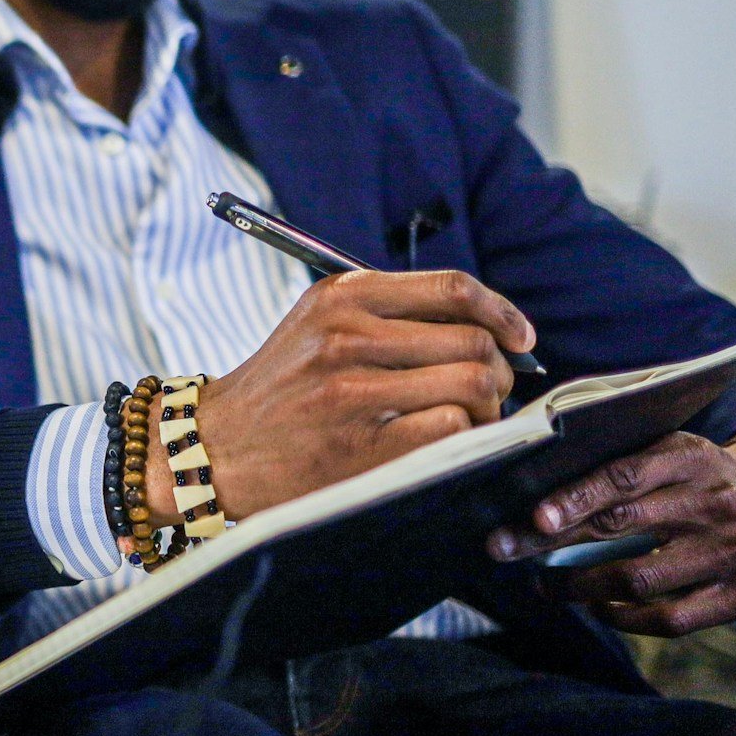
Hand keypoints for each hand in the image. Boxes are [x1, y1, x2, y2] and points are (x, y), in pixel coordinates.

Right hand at [186, 270, 531, 520]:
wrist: (215, 446)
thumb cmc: (282, 387)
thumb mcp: (318, 324)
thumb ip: (388, 313)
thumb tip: (488, 326)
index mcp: (341, 296)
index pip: (452, 289)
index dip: (502, 312)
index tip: (520, 338)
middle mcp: (346, 335)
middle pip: (472, 340)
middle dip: (499, 368)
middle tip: (490, 389)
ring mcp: (352, 391)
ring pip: (471, 383)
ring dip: (487, 406)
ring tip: (469, 417)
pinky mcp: (361, 443)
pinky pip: (452, 428)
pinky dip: (464, 435)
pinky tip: (446, 442)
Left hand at [487, 433, 735, 634]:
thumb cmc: (713, 477)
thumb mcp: (681, 452)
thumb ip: (627, 462)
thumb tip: (543, 479)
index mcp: (691, 459)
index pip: (625, 478)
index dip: (577, 497)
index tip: (535, 517)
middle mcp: (712, 505)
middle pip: (618, 526)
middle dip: (549, 540)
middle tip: (500, 547)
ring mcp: (729, 553)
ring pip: (639, 578)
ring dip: (579, 586)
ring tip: (544, 585)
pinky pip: (672, 618)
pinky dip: (625, 618)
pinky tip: (598, 608)